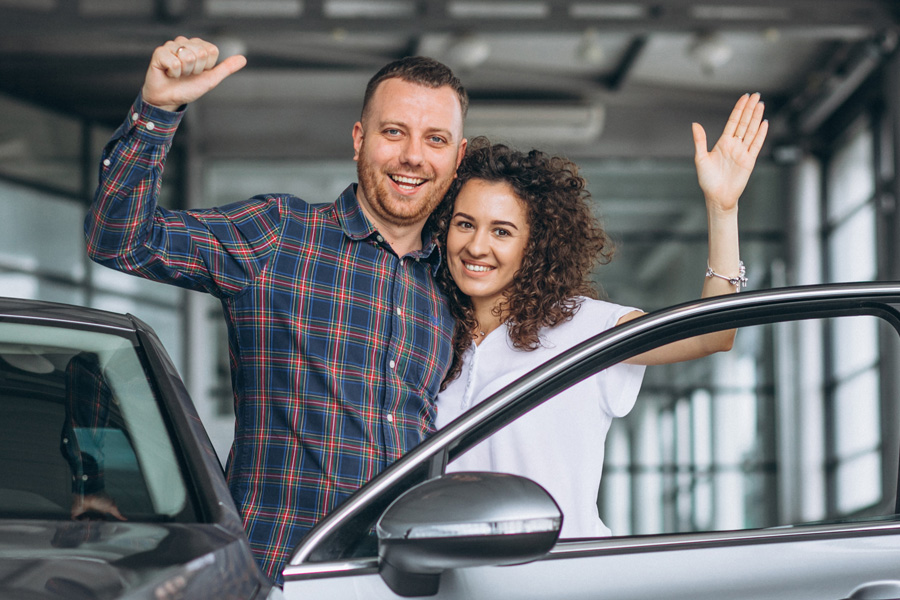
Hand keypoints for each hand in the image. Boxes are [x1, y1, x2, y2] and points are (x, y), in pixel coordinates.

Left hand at [71, 492, 126, 520]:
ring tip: (89, 519)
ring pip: (84, 522)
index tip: (102, 520)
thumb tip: (126, 519)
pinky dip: (79, 521)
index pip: (100, 520)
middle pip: (92, 522)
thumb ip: (118, 514)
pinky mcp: (76, 512)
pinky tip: (84, 518)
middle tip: (96, 520)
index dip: (101, 521)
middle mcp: (91, 511)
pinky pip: (75, 520)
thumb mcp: (112, 507)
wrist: (90, 494)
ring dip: (87, 523)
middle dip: (94, 523)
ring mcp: (84, 512)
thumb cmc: (101, 499)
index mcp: (99, 510)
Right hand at [141, 36, 246, 110]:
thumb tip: (243, 59)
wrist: (169, 99)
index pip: (212, 51)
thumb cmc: (188, 88)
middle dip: (196, 69)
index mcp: (197, 46)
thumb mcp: (211, 79)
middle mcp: (184, 42)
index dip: (207, 66)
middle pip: (201, 53)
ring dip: (184, 72)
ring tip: (178, 74)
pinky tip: (168, 73)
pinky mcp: (159, 52)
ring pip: (188, 57)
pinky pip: (174, 63)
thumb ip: (226, 68)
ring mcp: (171, 46)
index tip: (198, 72)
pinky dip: (173, 73)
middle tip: (186, 74)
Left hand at [692, 93, 767, 213]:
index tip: (744, 97)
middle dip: (750, 109)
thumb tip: (695, 124)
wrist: (717, 197)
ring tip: (761, 104)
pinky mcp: (749, 161)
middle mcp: (734, 145)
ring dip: (757, 118)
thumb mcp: (701, 159)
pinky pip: (756, 145)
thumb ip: (700, 141)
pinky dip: (761, 134)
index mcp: (723, 143)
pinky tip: (765, 123)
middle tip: (756, 95)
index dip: (739, 109)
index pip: (733, 121)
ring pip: (752, 131)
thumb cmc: (707, 181)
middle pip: (745, 123)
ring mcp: (743, 152)